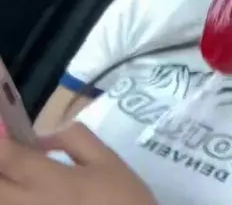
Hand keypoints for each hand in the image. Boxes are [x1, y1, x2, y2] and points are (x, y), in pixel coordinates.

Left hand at [0, 123, 157, 204]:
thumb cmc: (124, 201)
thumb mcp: (109, 161)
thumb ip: (74, 138)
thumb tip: (40, 135)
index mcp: (50, 180)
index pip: (5, 156)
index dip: (0, 141)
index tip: (4, 130)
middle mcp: (28, 203)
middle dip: (0, 165)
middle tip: (12, 157)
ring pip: (0, 199)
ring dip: (4, 185)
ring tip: (17, 174)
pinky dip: (13, 198)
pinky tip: (27, 195)